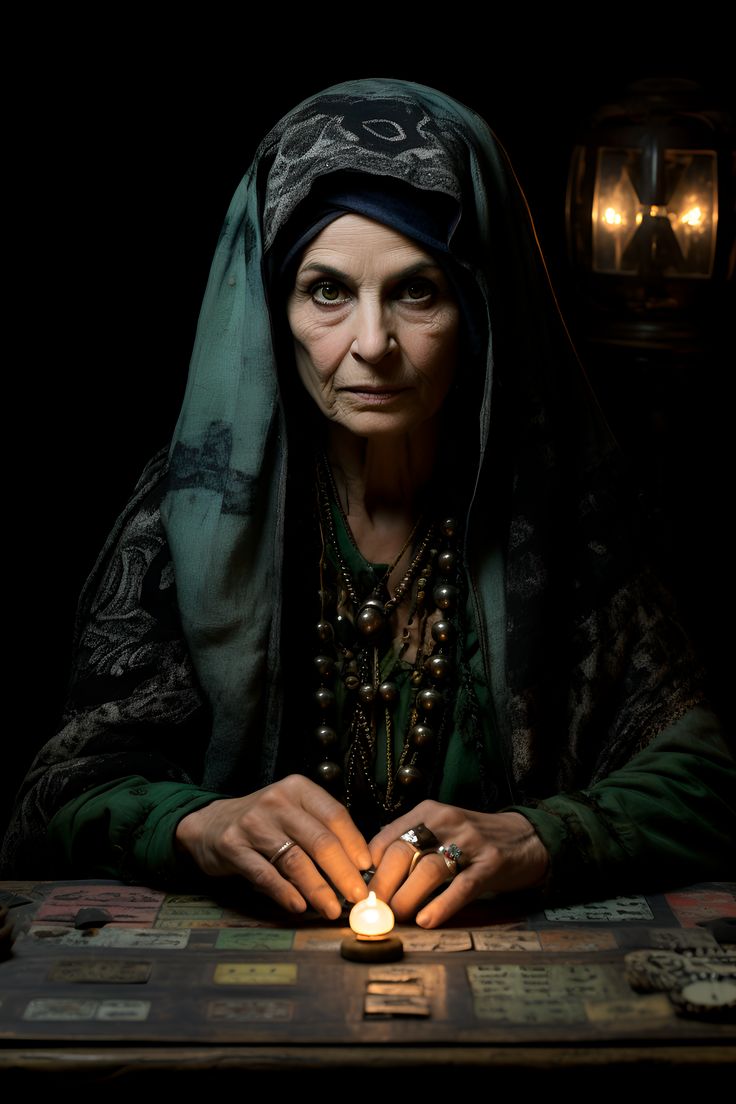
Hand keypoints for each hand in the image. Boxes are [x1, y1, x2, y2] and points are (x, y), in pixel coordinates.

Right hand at [175, 774, 370, 919]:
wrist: (210, 823)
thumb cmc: (264, 821)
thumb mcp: (293, 812)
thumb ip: (321, 831)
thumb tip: (358, 866)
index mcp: (298, 789)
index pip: (334, 815)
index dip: (354, 843)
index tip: (367, 868)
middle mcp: (277, 801)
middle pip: (319, 840)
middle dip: (343, 873)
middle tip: (357, 897)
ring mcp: (253, 823)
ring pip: (295, 860)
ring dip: (317, 889)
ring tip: (332, 909)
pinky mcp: (233, 846)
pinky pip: (265, 874)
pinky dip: (284, 892)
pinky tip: (299, 906)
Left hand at [368, 800, 549, 927]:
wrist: (526, 837)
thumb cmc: (473, 840)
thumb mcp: (440, 829)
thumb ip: (409, 843)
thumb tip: (371, 872)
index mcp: (427, 812)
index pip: (386, 837)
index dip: (368, 867)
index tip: (360, 891)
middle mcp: (446, 822)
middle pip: (402, 853)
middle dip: (382, 885)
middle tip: (374, 910)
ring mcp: (470, 842)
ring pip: (428, 870)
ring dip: (407, 898)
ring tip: (396, 918)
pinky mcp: (490, 864)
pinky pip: (461, 887)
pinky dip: (441, 905)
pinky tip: (426, 920)